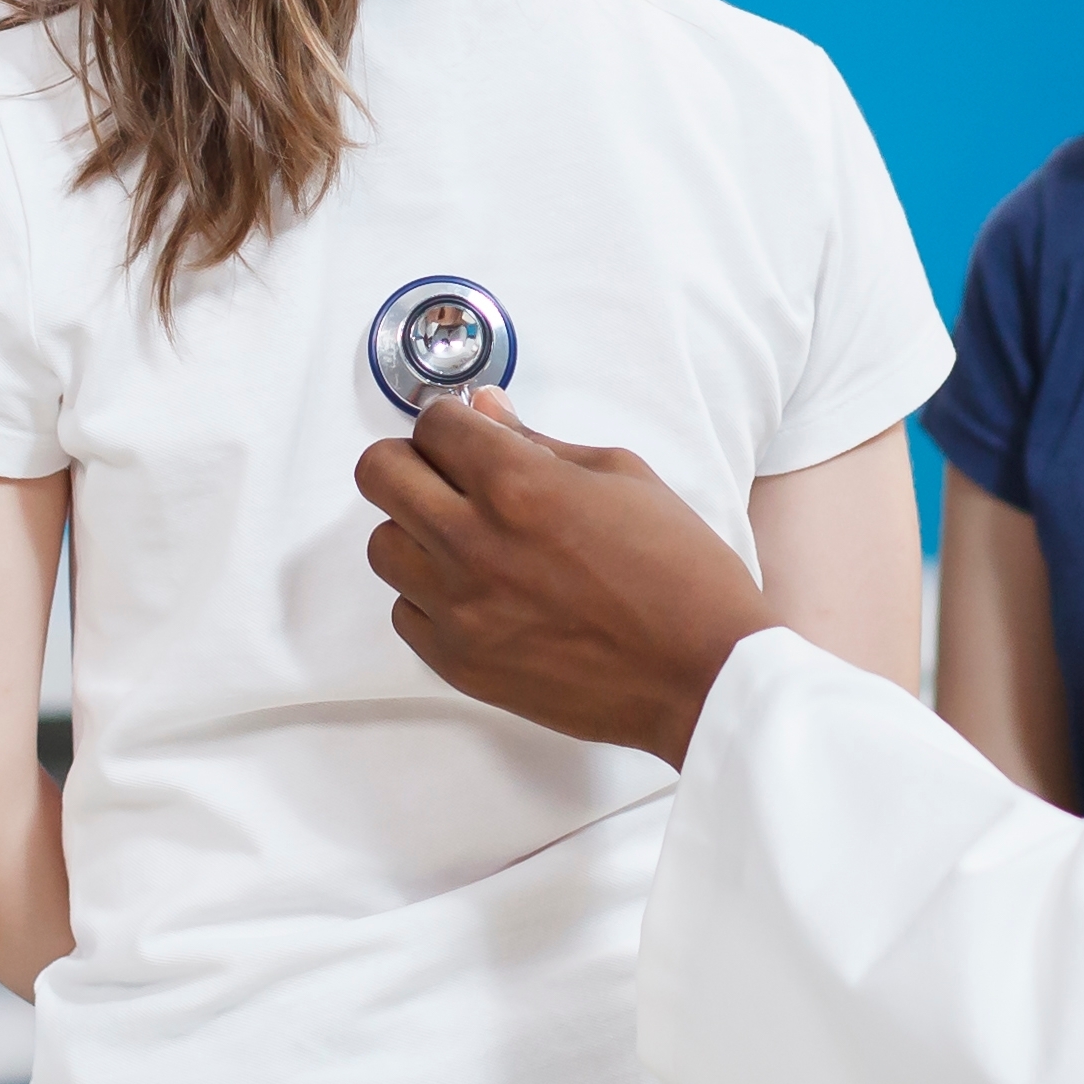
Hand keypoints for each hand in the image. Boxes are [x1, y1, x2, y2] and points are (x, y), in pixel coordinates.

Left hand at [355, 387, 775, 760]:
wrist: (704, 672)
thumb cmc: (680, 573)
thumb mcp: (623, 477)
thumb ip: (540, 442)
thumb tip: (488, 411)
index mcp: (518, 485)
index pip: (433, 423)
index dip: (453, 422)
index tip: (469, 436)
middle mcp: (473, 543)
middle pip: (379, 474)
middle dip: (412, 461)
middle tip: (447, 474)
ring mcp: (460, 609)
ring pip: (382, 544)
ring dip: (414, 531)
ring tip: (465, 540)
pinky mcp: (459, 663)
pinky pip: (404, 612)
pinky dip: (428, 596)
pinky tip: (477, 592)